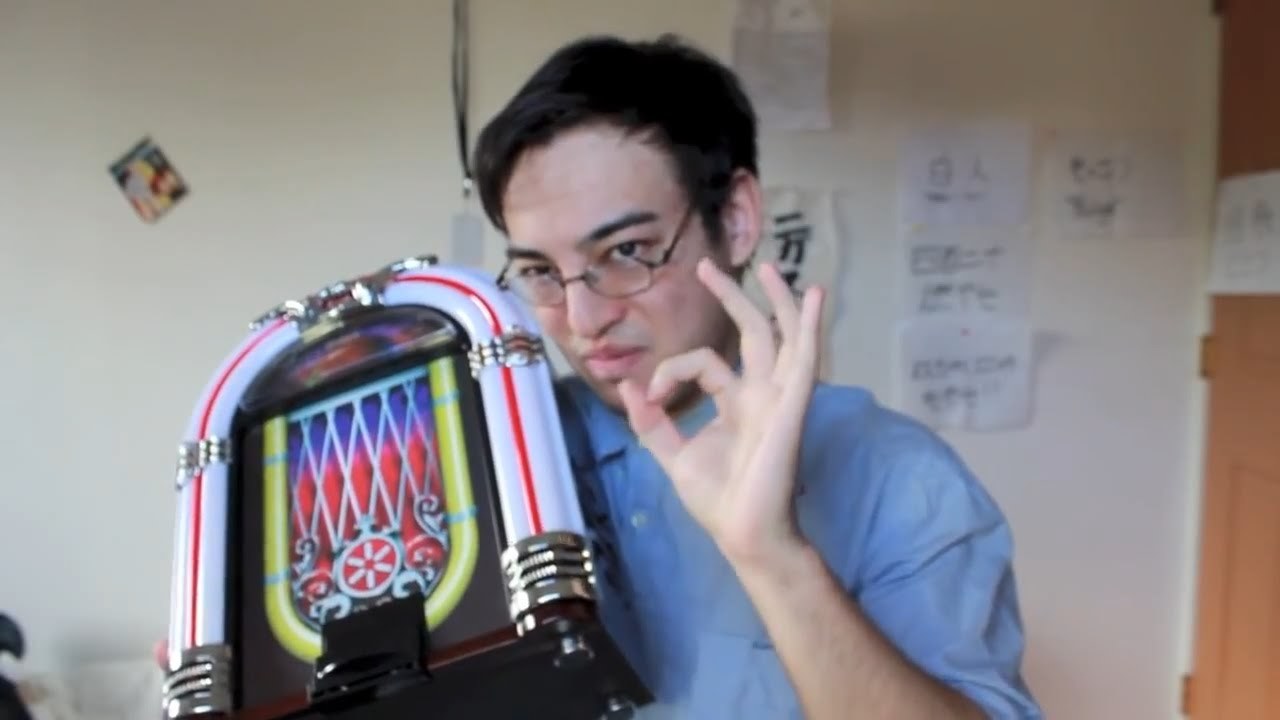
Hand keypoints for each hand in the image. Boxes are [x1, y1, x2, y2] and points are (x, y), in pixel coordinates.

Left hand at [618, 258, 824, 567]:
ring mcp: (779, 396)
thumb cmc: (718, 500)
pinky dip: (809, 325)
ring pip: (783, 336)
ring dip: (778, 301)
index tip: (650, 395)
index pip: (706, 361)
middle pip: (752, 333)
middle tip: (706, 266)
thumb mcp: (673, 455)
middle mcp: (760, 393)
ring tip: (772, 269)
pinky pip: (805, 358)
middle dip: (732, 297)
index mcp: (735, 402)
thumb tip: (629, 385)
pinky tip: (813, 296)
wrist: (744, 532)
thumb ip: (652, 422)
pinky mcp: (791, 405)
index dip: (672, 369)